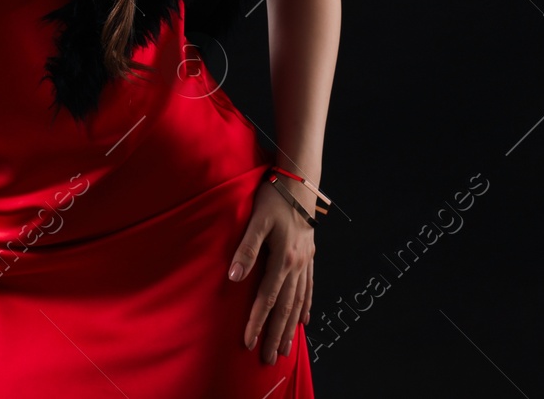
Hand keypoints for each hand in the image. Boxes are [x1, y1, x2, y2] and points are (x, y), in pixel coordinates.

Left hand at [228, 175, 315, 363]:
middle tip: (270, 358)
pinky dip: (306, 306)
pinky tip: (304, 319)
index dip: (257, 322)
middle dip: (277, 334)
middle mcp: (298, 265)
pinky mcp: (309, 256)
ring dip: (291, 327)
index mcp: (284, 259)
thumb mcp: (256, 221)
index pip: (267, 299)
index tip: (247, 342)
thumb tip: (234, 277)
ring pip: (298, 302)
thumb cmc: (275, 199)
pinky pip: (309, 287)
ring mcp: (306, 262)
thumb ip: (246, 249)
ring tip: (286, 348)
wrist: (300, 184)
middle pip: (286, 307)